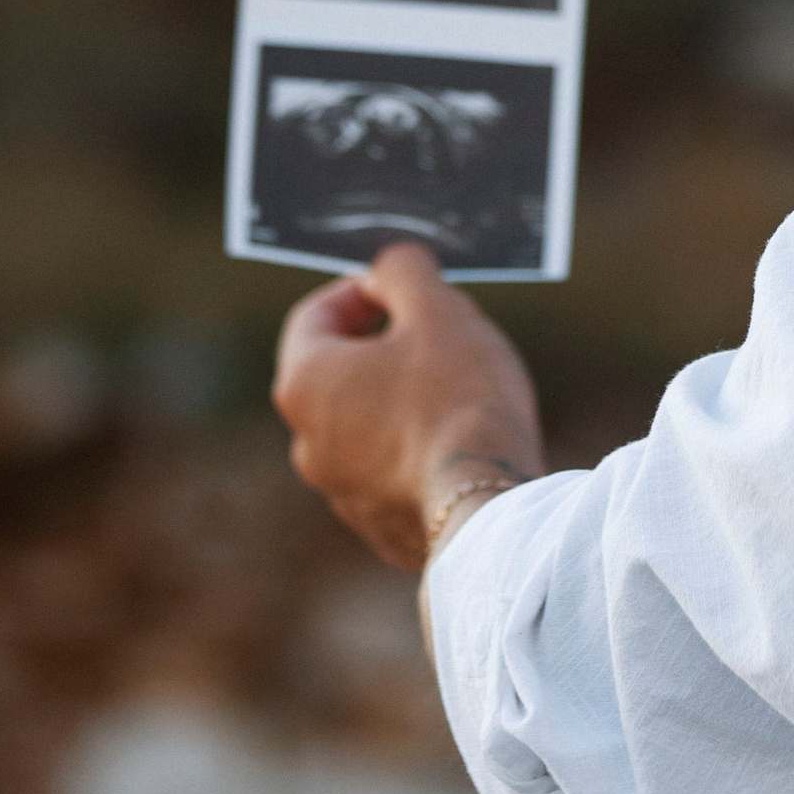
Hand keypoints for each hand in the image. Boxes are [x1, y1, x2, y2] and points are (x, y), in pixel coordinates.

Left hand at [272, 241, 546, 571]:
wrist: (488, 509)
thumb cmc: (459, 400)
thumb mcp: (437, 310)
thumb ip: (404, 272)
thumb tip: (391, 265)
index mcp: (305, 383)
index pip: (314, 317)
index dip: (359, 291)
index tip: (401, 287)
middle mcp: (306, 442)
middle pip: (337, 374)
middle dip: (382, 346)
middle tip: (436, 332)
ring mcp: (340, 492)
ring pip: (363, 427)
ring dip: (398, 401)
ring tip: (458, 391)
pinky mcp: (377, 528)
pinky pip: (391, 473)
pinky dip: (416, 451)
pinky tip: (462, 444)